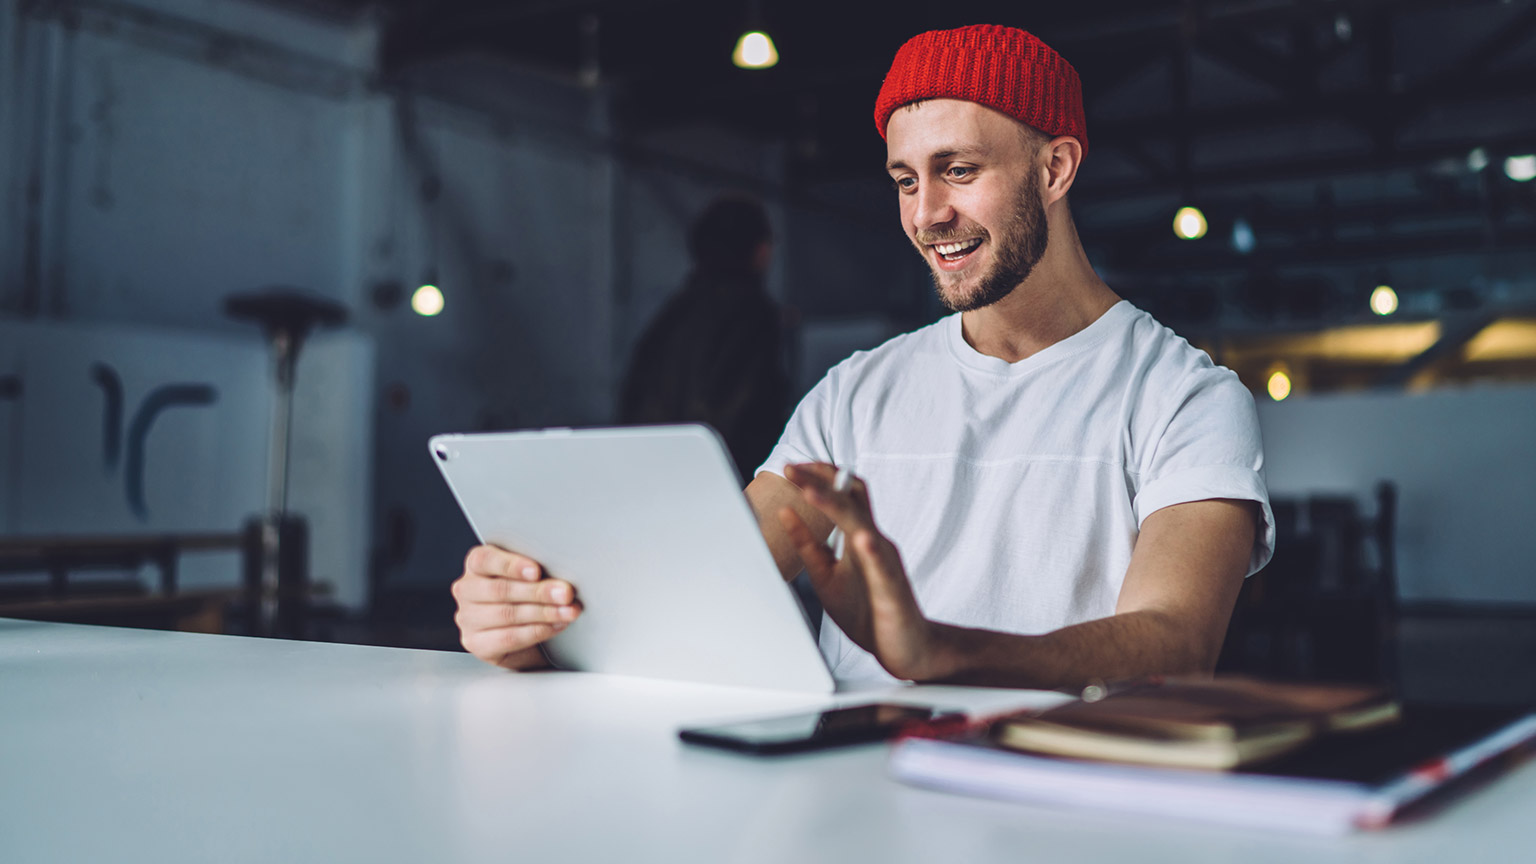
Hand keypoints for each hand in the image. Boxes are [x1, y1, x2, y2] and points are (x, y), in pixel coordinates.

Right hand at [452, 545, 582, 669]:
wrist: (522, 636)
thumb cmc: (526, 597)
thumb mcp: (529, 578)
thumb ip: (537, 572)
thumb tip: (561, 574)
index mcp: (477, 564)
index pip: (486, 559)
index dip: (512, 565)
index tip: (537, 571)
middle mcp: (467, 590)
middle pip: (500, 589)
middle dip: (538, 592)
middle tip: (565, 593)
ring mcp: (468, 618)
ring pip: (507, 614)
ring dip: (544, 613)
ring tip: (568, 611)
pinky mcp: (476, 643)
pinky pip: (509, 638)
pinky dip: (537, 631)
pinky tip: (555, 626)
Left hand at [777, 463, 940, 680]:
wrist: (905, 648)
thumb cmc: (868, 611)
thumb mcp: (827, 575)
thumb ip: (809, 545)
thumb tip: (784, 512)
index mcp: (859, 537)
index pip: (843, 494)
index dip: (819, 476)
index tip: (791, 468)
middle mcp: (874, 541)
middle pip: (852, 497)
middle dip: (821, 479)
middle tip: (791, 468)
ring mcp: (885, 562)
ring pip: (864, 524)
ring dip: (836, 505)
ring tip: (810, 491)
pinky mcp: (892, 587)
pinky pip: (883, 565)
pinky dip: (872, 550)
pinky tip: (860, 539)